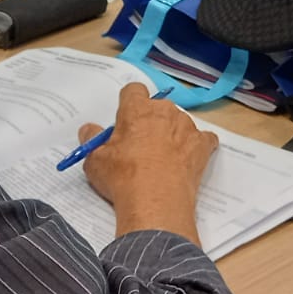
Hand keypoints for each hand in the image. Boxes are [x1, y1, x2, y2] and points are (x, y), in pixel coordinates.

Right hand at [78, 83, 217, 243]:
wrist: (155, 203)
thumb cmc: (122, 177)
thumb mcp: (95, 160)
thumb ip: (91, 139)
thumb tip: (88, 129)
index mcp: (136, 109)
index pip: (133, 90)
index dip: (129, 104)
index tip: (125, 121)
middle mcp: (164, 111)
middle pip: (158, 107)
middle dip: (151, 121)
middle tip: (140, 145)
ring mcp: (187, 127)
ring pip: (179, 122)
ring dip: (173, 133)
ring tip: (163, 159)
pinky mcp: (202, 145)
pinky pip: (204, 139)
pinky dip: (197, 147)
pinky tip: (188, 160)